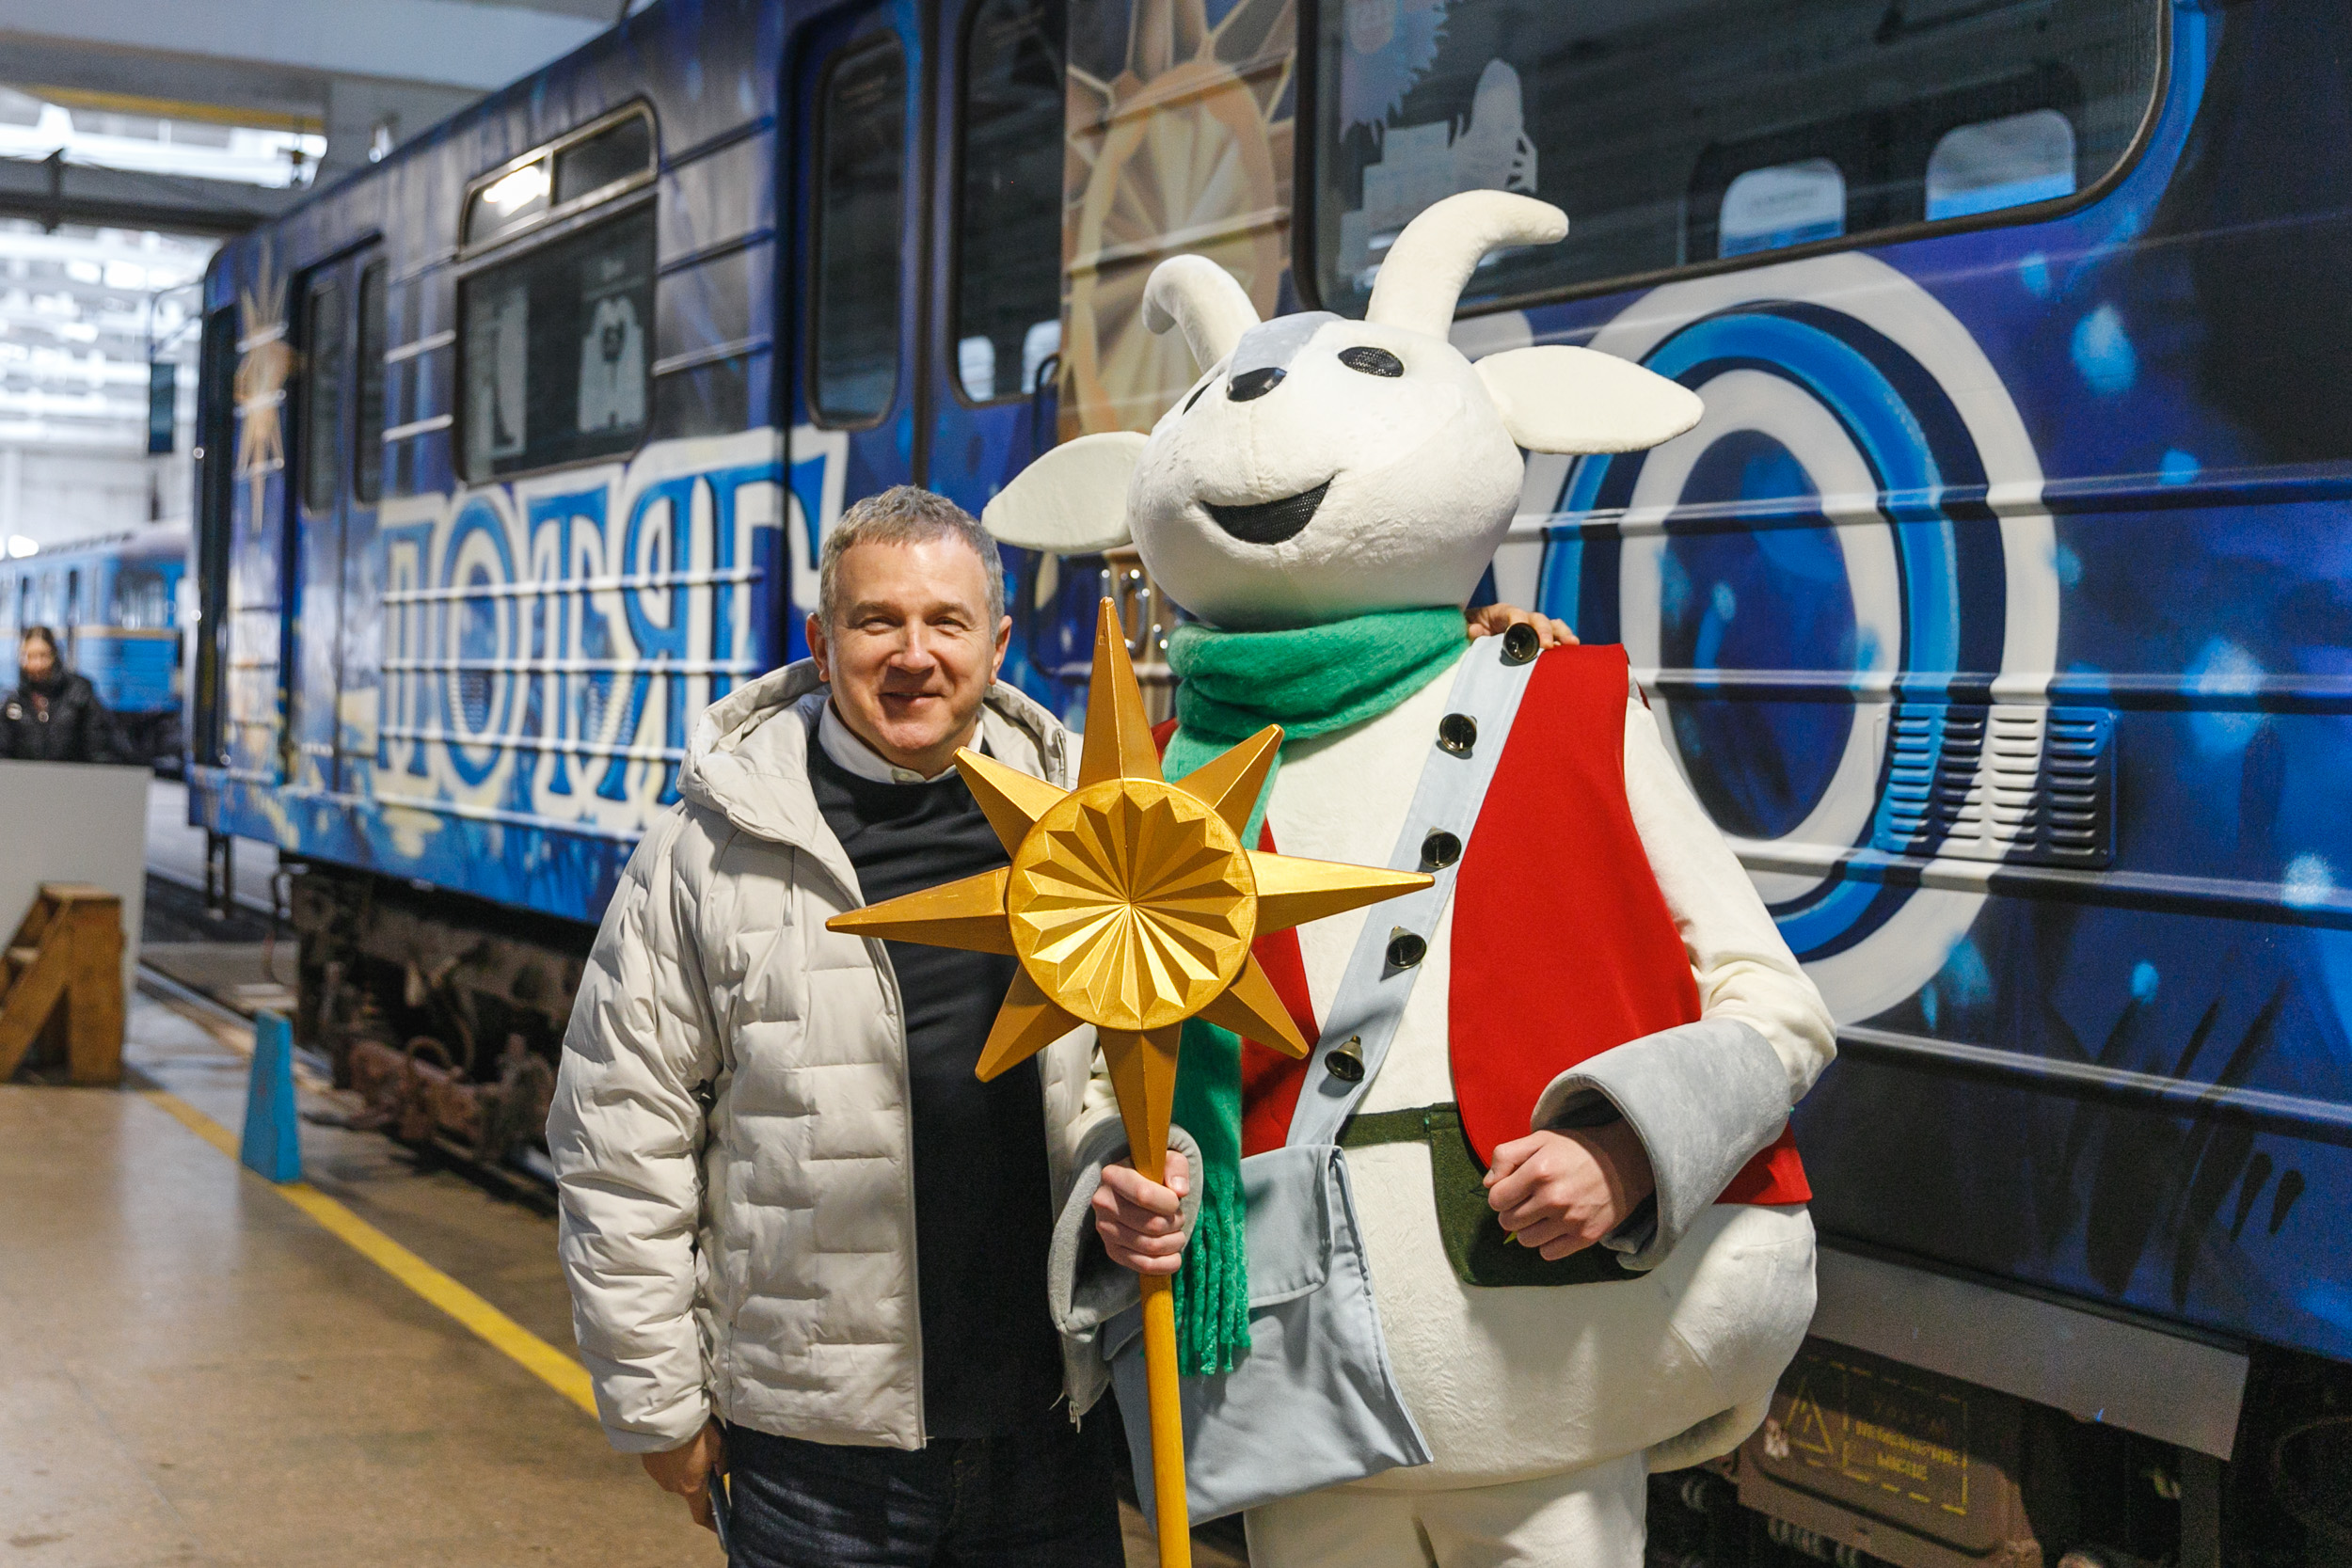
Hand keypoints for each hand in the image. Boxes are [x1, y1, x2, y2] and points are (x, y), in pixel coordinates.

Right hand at [640, 1419, 726, 1532]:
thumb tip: (721, 1472)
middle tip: (705, 1457)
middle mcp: (673, 1487)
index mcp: (692, 1487)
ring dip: (683, 1467)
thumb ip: (723, 1463)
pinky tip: (675, 1443)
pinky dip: (670, 1459)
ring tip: (689, 1445)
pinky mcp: (648, 1464)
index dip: (711, 1522)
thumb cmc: (697, 1432)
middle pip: (689, 1489)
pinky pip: (663, 1465)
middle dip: (697, 1478)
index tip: (718, 1526)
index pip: (701, 1514)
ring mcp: (658, 1477)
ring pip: (675, 1476)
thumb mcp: (720, 1445)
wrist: (666, 1416)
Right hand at [1091, 1148, 1191, 1275]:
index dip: (1170, 1203)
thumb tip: (1180, 1190)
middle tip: (1179, 1216)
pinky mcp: (1112, 1250)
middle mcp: (1103, 1203)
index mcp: (1112, 1176)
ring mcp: (1105, 1229)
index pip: (1144, 1196)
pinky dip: (1166, 1264)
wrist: (1133, 1189)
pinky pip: (1143, 1265)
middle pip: (1151, 1224)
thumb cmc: (1153, 1173)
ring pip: (1150, 1246)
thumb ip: (1176, 1168)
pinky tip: (1175, 1255)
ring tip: (1177, 1232)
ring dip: (1174, 1242)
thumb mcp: (1166, 1160)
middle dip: (1175, 1223)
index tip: (1177, 1199)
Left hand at [1464, 603, 1577, 648]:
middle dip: (1542, 631)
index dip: (1517, 623)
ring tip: (1572, 644)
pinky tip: (1573, 652)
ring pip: (1551, 626)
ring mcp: (1531, 628)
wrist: (1471, 635)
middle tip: (1547, 646)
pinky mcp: (1538, 639)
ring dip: (1561, 634)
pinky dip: (1564, 643)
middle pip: (1536, 619)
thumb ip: (1467, 629)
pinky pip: (1555, 637)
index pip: (1513, 613)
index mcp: (1500, 613)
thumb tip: (1474, 630)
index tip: (1518, 636)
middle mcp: (1520, 618)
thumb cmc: (1467, 631)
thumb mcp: (1462, 629)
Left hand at [1483, 1122, 1654, 1260]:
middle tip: (1527, 1201)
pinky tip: (1556, 1226)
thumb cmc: (1577, 1149)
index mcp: (1539, 1171)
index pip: (1496, 1199)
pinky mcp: (1585, 1237)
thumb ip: (1506, 1156)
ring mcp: (1570, 1220)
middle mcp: (1553, 1198)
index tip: (1513, 1189)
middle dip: (1512, 1211)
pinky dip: (1548, 1243)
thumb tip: (1488, 1185)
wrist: (1624, 1162)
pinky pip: (1548, 1254)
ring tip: (1542, 1214)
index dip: (1501, 1194)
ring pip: (1525, 1240)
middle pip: (1508, 1222)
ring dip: (1528, 1229)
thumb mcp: (1539, 1139)